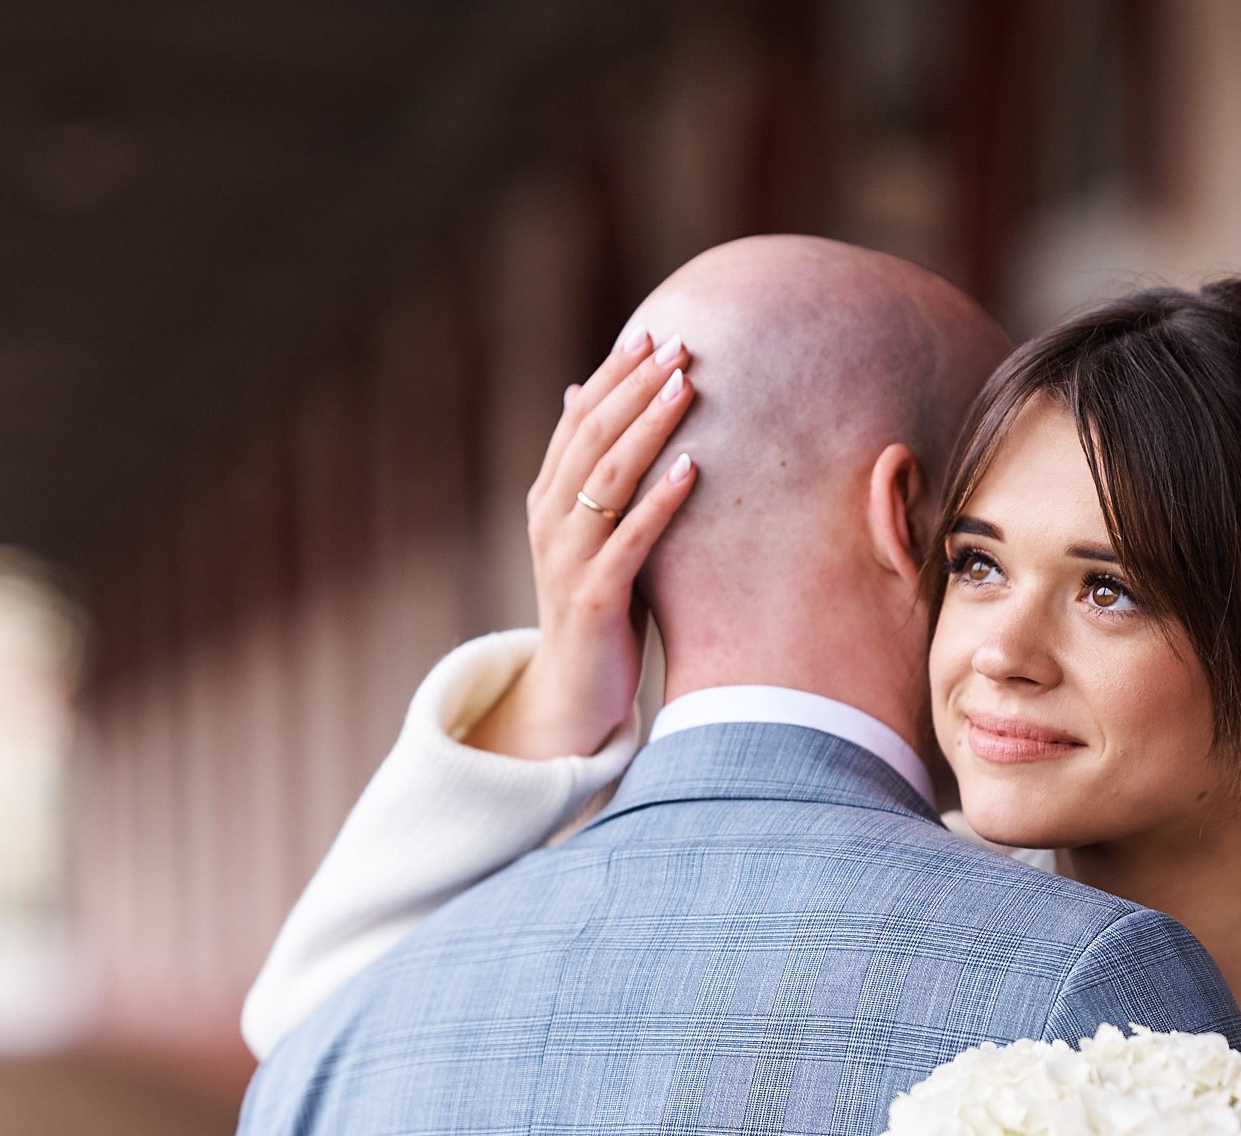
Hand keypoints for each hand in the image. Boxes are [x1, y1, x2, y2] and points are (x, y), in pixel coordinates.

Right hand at [467, 327, 697, 758]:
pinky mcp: (593, 598)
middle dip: (634, 387)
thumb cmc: (596, 609)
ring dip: (648, 427)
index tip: (653, 335)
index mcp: (548, 501)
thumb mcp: (592, 535)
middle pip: (591, 437)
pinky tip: (692, 469)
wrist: (571, 696)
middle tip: (678, 346)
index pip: (578, 421)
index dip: (612, 376)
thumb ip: (592, 474)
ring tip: (685, 386)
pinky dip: (661, 501)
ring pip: (606, 478)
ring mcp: (567, 560)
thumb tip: (586, 396)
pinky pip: (630, 540)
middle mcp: (549, 522)